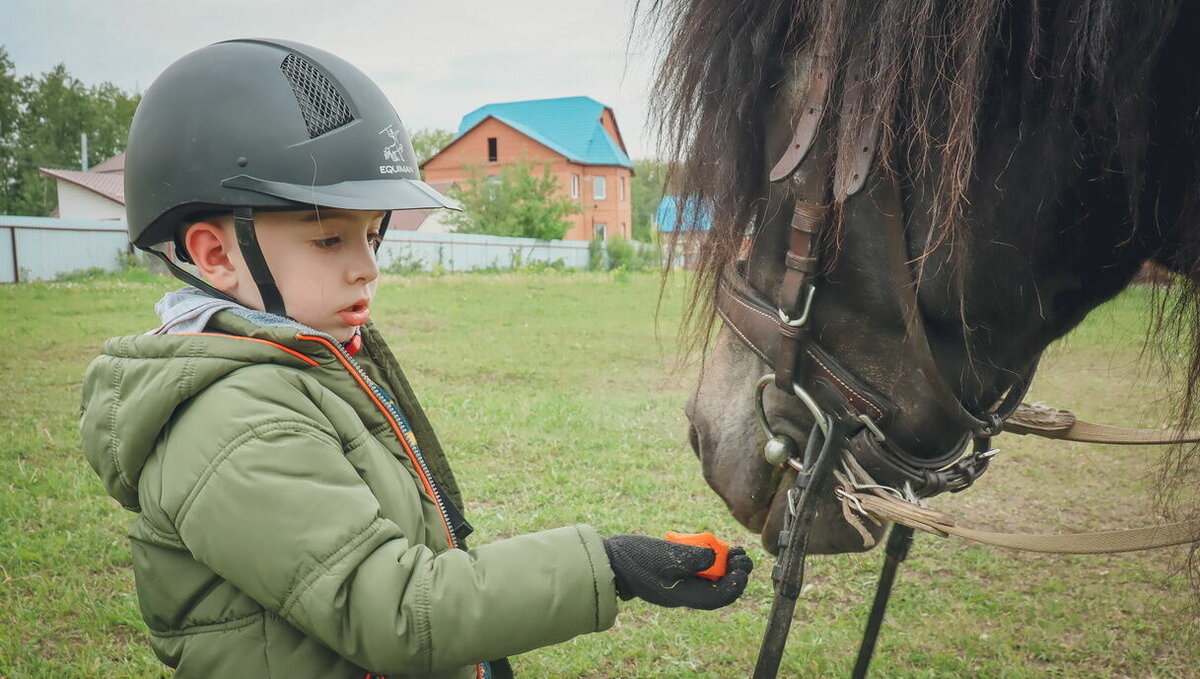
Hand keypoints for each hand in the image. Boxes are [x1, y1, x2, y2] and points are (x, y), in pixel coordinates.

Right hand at [602, 534, 752, 609]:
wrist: (610, 560)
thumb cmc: (635, 558)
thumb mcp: (665, 555)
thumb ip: (692, 557)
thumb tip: (717, 556)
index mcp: (684, 595)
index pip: (719, 597)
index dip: (737, 583)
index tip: (742, 565)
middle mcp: (684, 594)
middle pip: (719, 590)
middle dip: (735, 573)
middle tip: (741, 554)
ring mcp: (679, 585)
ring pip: (711, 581)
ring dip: (725, 567)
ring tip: (732, 549)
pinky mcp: (674, 575)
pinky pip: (699, 574)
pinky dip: (710, 562)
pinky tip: (713, 548)